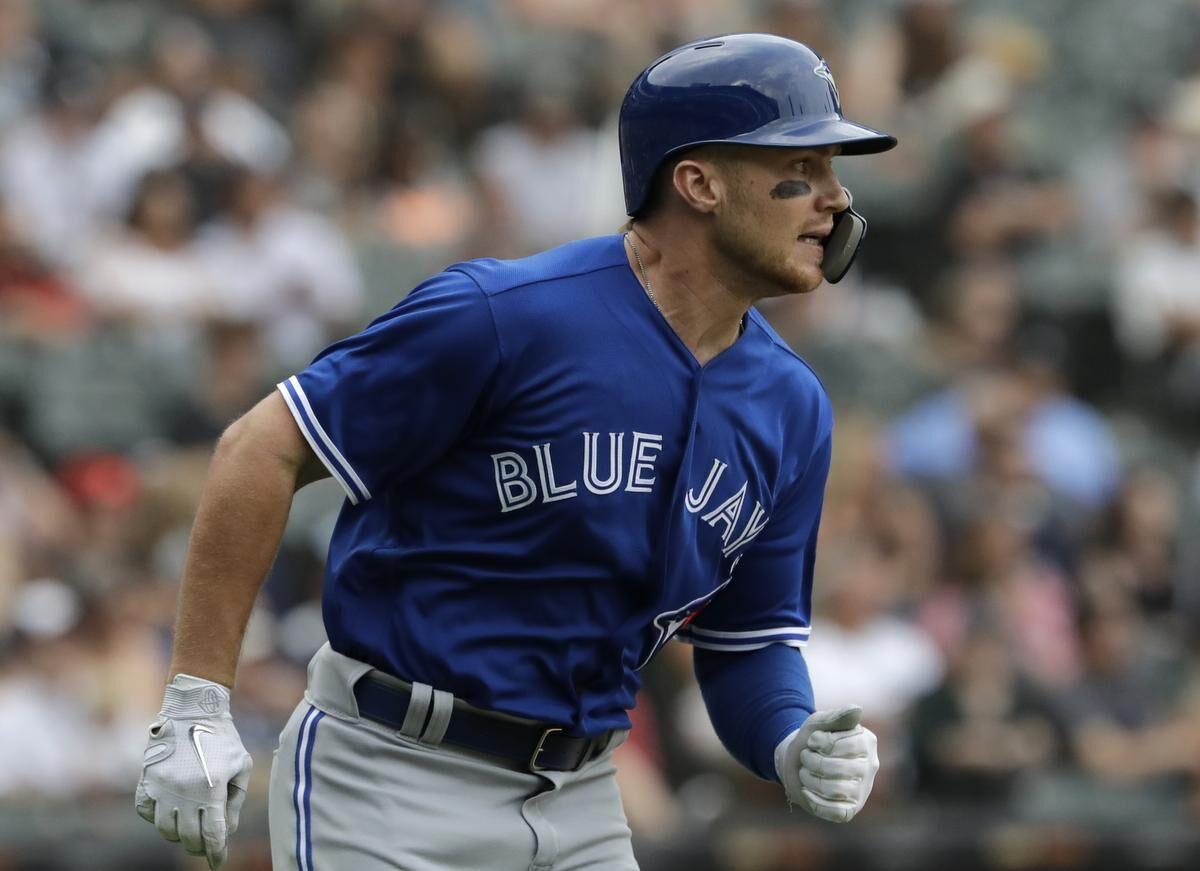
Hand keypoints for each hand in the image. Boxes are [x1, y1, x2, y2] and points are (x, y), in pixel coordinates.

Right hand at [135, 675, 253, 868]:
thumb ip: (235, 800)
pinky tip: (167, 813)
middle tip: (204, 846)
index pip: (213, 835)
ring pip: (165, 829)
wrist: (192, 710)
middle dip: (198, 846)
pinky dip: (155, 818)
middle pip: (188, 837)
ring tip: (188, 829)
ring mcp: (162, 788)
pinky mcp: (146, 780)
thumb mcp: (240, 765)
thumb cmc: (222, 738)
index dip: (216, 854)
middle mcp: (184, 793)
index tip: (217, 863)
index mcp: (211, 790)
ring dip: (178, 834)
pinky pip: (145, 812)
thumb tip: (226, 830)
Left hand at [774, 704, 878, 822]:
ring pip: (835, 790)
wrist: (797, 762)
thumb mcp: (818, 723)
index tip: (812, 741)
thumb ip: (836, 716)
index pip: (846, 745)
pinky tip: (807, 791)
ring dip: (810, 780)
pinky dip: (815, 802)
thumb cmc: (812, 740)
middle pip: (838, 768)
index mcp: (867, 742)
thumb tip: (857, 709)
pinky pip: (834, 812)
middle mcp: (870, 767)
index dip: (822, 743)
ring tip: (805, 773)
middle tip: (805, 758)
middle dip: (812, 762)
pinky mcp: (850, 810)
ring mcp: (862, 790)